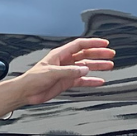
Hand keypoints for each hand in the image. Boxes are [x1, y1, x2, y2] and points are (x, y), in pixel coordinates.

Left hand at [0, 38, 114, 115]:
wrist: (26, 92)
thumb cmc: (33, 79)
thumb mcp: (52, 72)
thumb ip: (69, 71)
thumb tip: (84, 69)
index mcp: (60, 54)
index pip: (79, 45)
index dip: (92, 43)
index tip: (104, 43)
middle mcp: (65, 62)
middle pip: (85, 55)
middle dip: (98, 54)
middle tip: (110, 54)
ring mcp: (66, 72)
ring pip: (86, 67)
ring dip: (97, 66)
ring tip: (109, 66)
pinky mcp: (66, 82)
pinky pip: (82, 80)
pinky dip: (91, 80)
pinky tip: (99, 81)